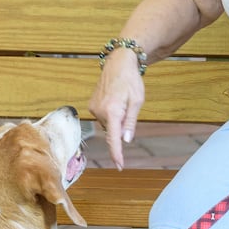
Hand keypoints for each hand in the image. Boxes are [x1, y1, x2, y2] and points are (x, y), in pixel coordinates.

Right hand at [88, 50, 144, 169]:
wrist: (118, 62)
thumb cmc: (130, 80)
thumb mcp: (137, 101)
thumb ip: (130, 122)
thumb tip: (125, 140)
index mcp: (112, 111)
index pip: (113, 139)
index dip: (116, 154)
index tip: (119, 166)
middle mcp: (99, 111)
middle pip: (112, 131)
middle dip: (121, 126)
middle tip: (129, 107)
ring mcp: (93, 108)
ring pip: (108, 124)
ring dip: (115, 119)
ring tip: (122, 100)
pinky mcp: (91, 105)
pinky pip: (103, 117)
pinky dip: (110, 114)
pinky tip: (115, 100)